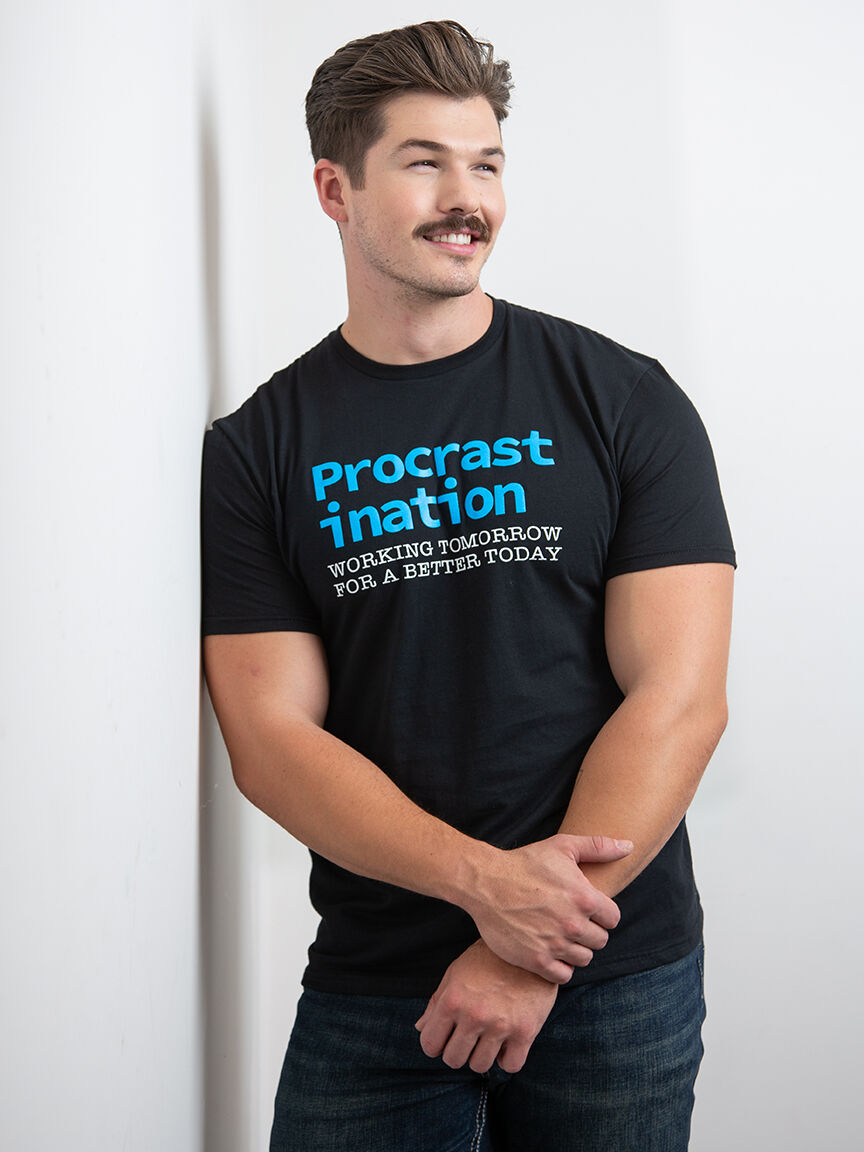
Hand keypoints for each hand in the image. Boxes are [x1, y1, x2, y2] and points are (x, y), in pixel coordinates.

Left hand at [415, 940, 557, 1073]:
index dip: (436, 1044)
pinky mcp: (525, 1031)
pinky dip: (507, 1059)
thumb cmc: (488, 958)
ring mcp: (500, 1025)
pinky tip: (507, 1043)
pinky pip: (510, 1065)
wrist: (528, 947)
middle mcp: (474, 1015)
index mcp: (452, 1000)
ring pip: (480, 1066)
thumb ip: (436, 1002)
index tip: (446, 1037)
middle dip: (457, 1051)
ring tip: (488, 1037)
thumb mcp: (456, 973)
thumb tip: (421, 1028)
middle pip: (453, 1059)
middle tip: (468, 1036)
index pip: (430, 1045)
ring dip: (482, 1054)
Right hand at [463, 834, 631, 982]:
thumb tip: (629, 847)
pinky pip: (563, 975)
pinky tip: (549, 949)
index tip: (585, 908)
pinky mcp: (536, 960)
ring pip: (584, 959)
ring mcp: (555, 944)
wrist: (485, 883)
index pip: (613, 919)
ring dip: (575, 949)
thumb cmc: (525, 862)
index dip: (601, 913)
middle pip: (600, 941)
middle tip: (570, 921)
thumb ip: (599, 847)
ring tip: (559, 934)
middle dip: (589, 931)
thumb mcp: (563, 846)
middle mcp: (573, 925)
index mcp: (585, 898)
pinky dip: (559, 966)